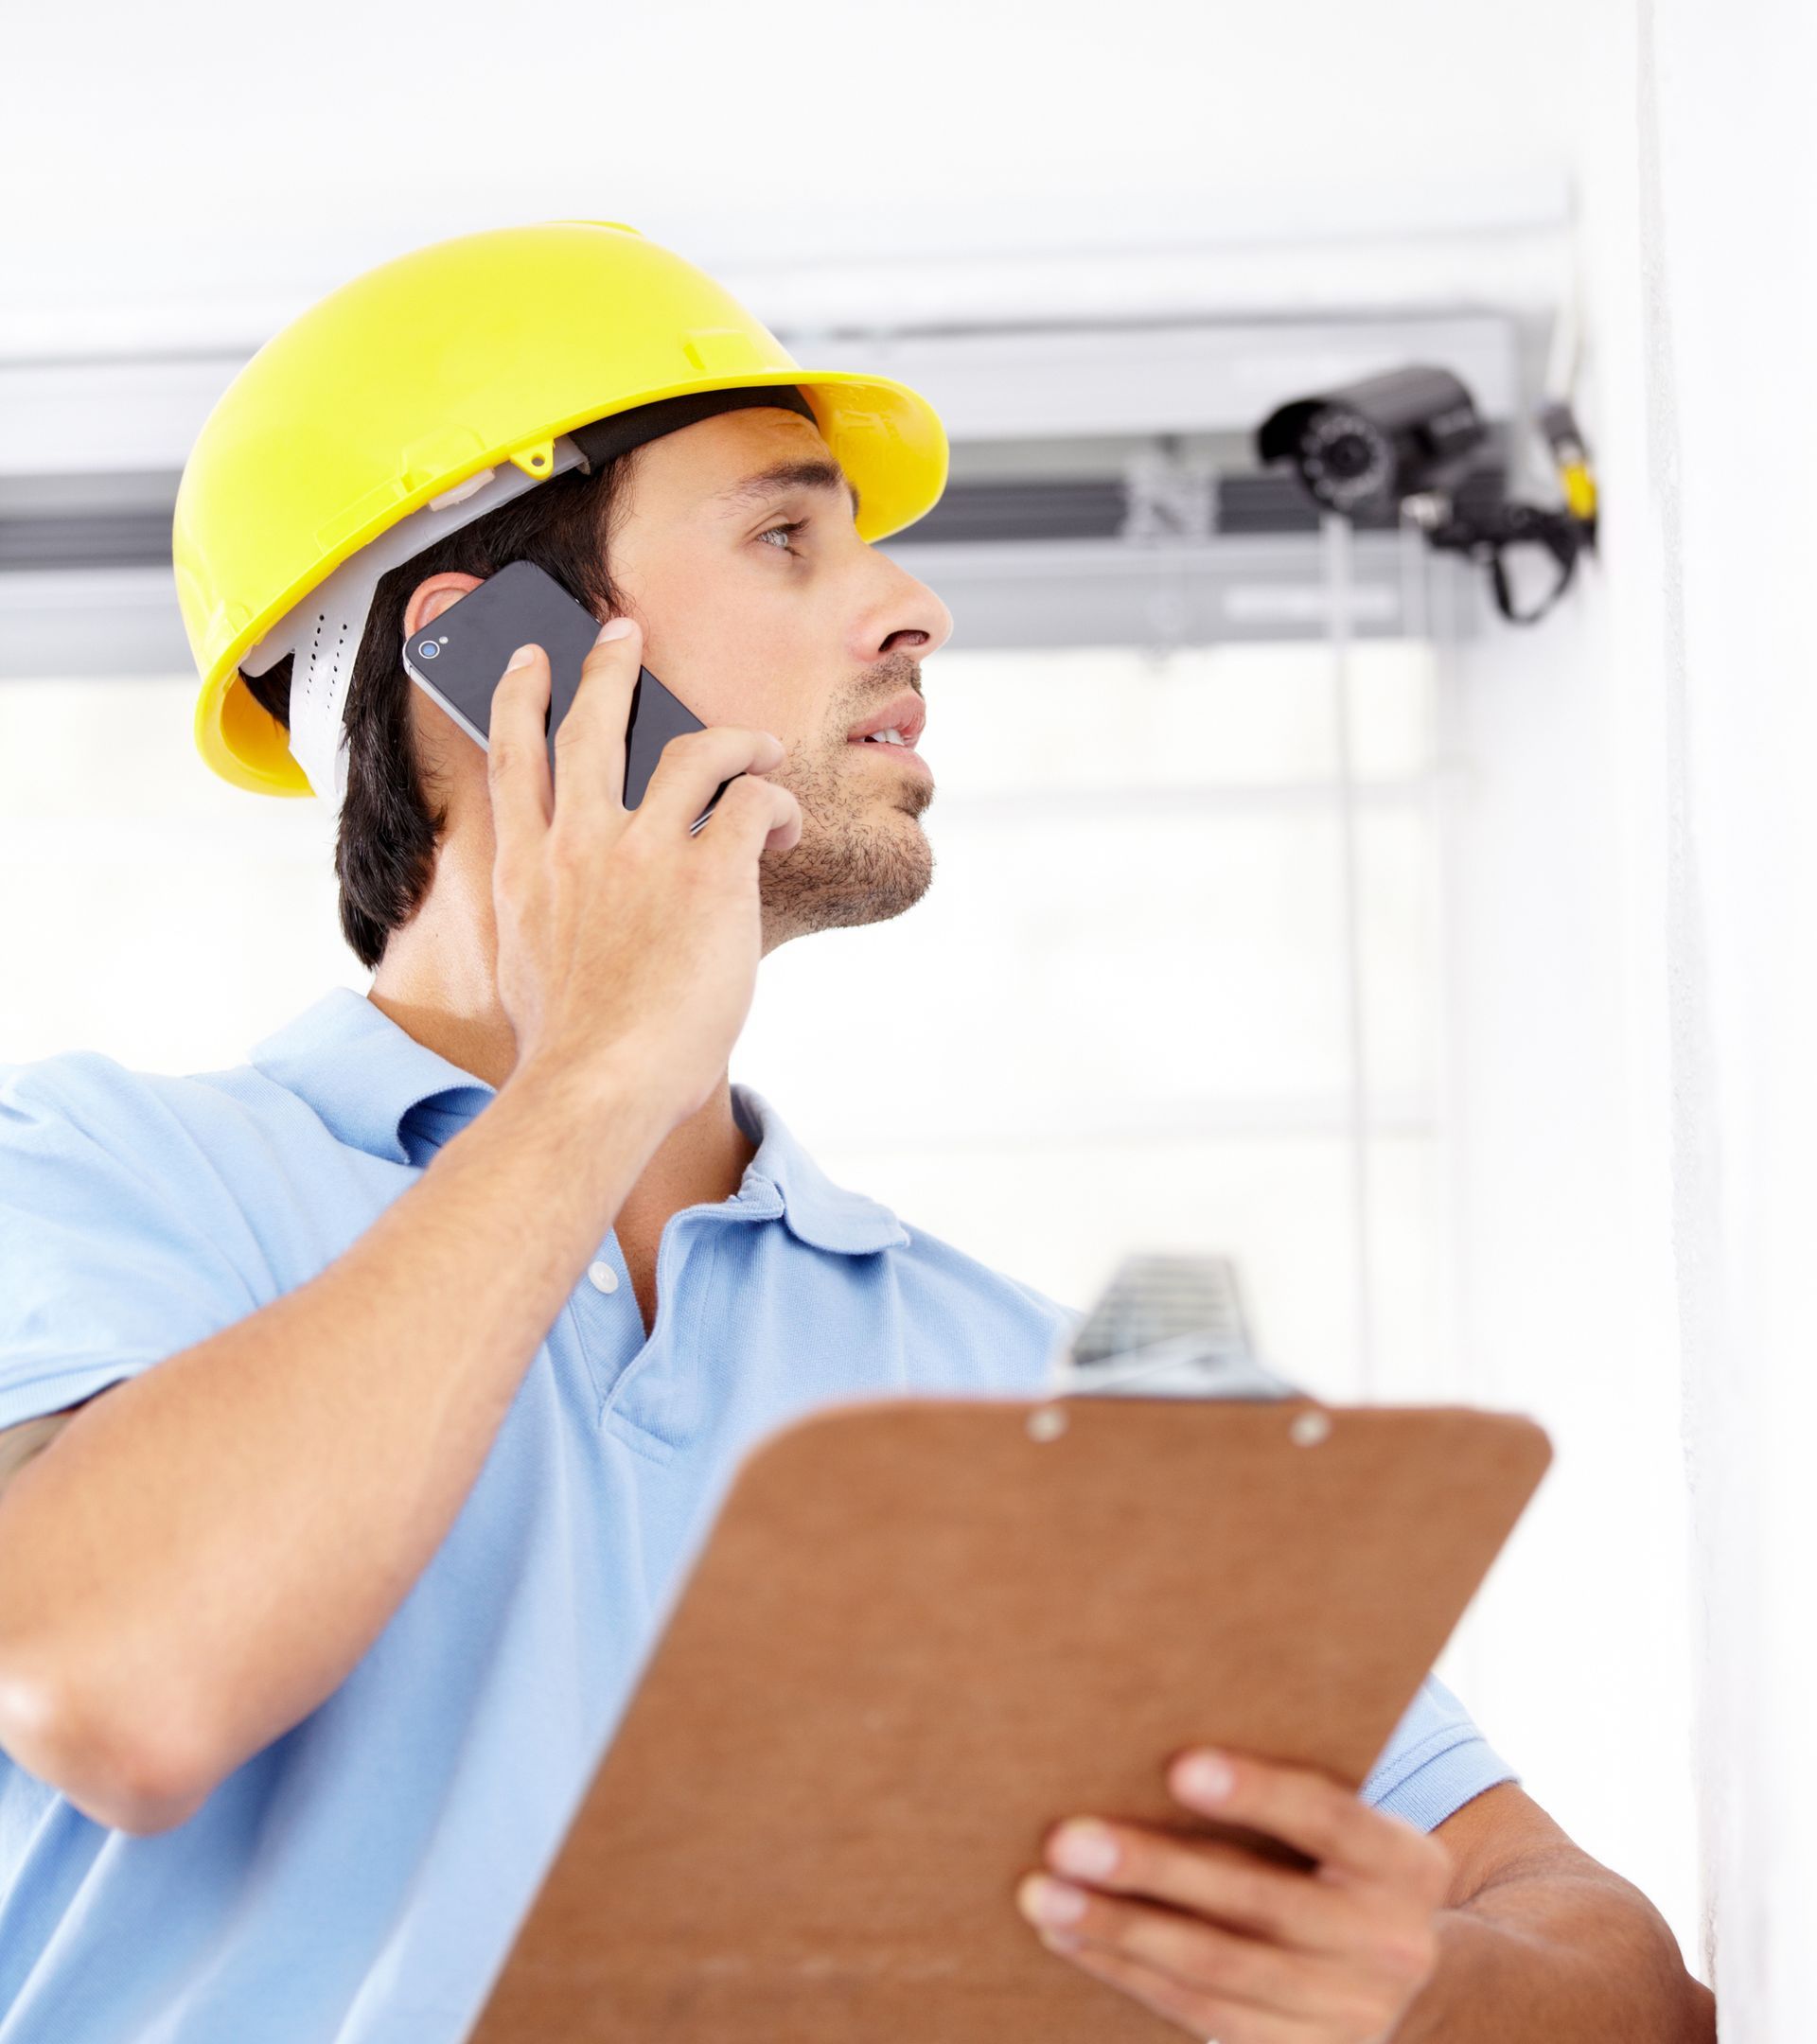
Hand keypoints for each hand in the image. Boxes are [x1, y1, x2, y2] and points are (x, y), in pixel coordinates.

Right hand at [486, 619, 801, 1126]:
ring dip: (733, 737)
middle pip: (591, 723)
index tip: (530, 662)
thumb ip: (539, 920)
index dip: (521, 696)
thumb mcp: (525, 968)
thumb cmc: (566, 1051)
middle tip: (624, 632)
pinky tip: (786, 828)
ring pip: (691, 748)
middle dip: (609, 667)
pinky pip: (753, 802)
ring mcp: (643, 853)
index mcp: (526, 867)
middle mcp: (577, 843)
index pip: (514, 756)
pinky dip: (775, 803)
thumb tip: (552, 918)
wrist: (595, 1084)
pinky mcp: (709, 874)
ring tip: (758, 745)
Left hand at [1014, 1747, 1450, 2041]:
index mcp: (1404, 1865)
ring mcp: (1345, 2013)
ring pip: (1215, 1968)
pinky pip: (1199, 2012)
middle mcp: (1387, 1944)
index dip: (1257, 1792)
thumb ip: (1293, 1788)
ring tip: (1043, 1892)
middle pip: (1257, 1903)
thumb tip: (1165, 1719)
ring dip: (1118, 1930)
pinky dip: (1126, 1971)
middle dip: (1154, 1871)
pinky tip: (1071, 1936)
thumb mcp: (1358, 1831)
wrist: (1418, 1994)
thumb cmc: (1348, 1871)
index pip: (1330, 1817)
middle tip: (1068, 1840)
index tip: (1179, 1765)